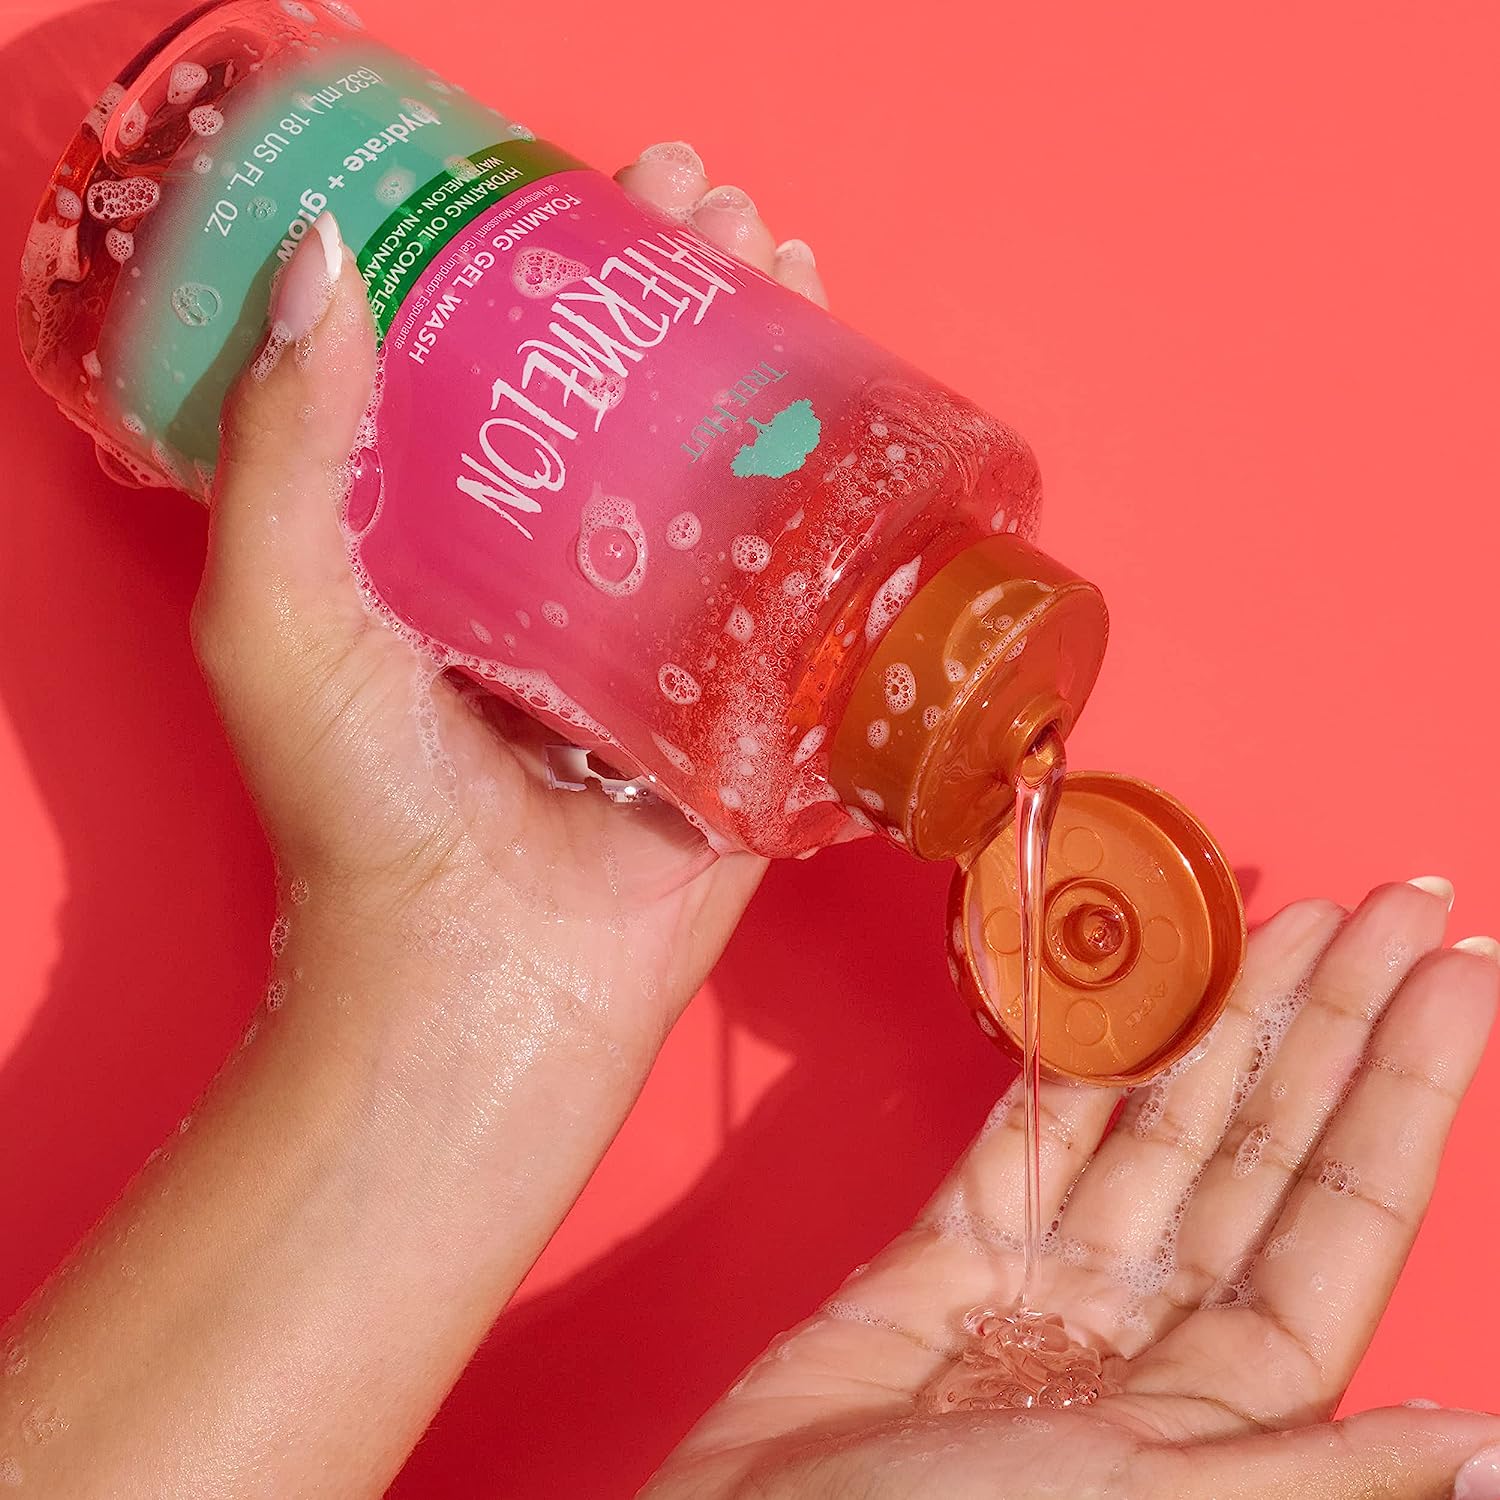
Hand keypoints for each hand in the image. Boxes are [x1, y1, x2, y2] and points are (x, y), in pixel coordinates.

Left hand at [0, 149, 831, 1499]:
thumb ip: (284, 449)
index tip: (609, 190)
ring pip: (736, 470)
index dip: (568, 270)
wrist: (486, 978)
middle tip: (726, 215)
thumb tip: (319, 265)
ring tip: (798, 274)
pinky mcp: (749, 702)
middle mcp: (569, 577)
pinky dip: (844, 502)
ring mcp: (669, 637)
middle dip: (694, 292)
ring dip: (774, 363)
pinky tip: (867, 417)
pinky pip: (809, 588)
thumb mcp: (278, 615)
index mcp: (460, 546)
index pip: (524, 368)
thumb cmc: (366, 817)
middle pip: (647, 399)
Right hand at [646, 883, 1499, 1498]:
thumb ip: (1308, 1471)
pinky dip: (1075, 1059)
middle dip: (1332, 1020)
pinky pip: (1030, 1132)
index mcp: (1228, 1398)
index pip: (1346, 1211)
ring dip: (1224, 1016)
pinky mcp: (953, 1247)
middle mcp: (1155, 1326)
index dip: (1408, 1089)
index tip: (1455, 977)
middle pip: (1268, 1145)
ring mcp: (1054, 1280)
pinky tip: (1124, 989)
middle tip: (1395, 904)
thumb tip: (1480, 1439)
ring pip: (1161, 1120)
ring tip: (1291, 918)